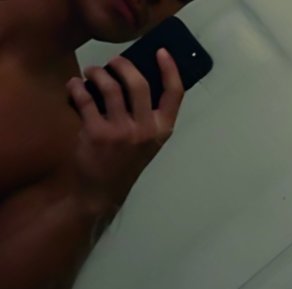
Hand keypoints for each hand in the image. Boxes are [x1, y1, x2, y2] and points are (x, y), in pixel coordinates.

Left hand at [64, 48, 183, 212]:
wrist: (102, 192)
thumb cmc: (125, 164)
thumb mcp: (147, 144)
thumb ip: (148, 117)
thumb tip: (136, 78)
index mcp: (162, 131)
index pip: (175, 94)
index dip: (170, 69)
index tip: (160, 52)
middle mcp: (145, 130)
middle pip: (138, 82)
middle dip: (122, 64)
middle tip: (113, 63)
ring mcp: (121, 132)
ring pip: (110, 85)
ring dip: (97, 72)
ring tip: (91, 73)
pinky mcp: (96, 133)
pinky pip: (85, 97)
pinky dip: (76, 87)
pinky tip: (75, 87)